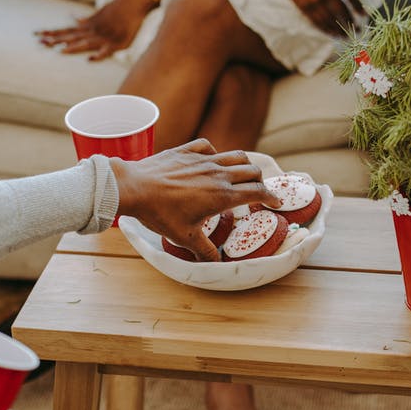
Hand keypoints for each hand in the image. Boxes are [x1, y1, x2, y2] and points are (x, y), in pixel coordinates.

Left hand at [36, 0, 154, 60]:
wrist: (136, 0)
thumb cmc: (119, 7)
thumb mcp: (99, 13)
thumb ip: (86, 20)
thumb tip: (74, 18)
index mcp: (88, 26)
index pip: (66, 31)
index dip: (52, 33)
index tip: (37, 35)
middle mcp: (93, 31)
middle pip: (70, 37)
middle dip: (55, 40)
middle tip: (39, 42)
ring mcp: (104, 37)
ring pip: (85, 43)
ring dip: (72, 47)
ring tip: (59, 51)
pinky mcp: (117, 43)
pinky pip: (107, 51)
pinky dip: (99, 55)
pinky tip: (90, 59)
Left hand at [111, 139, 281, 261]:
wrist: (135, 188)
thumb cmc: (160, 213)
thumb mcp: (185, 237)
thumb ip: (205, 251)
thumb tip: (218, 263)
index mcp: (223, 195)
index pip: (258, 192)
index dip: (270, 197)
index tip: (275, 203)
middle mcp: (218, 174)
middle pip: (253, 171)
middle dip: (261, 181)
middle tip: (258, 192)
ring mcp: (203, 159)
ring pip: (236, 155)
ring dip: (244, 165)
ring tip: (242, 175)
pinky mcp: (187, 150)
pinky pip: (209, 146)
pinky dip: (216, 153)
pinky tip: (211, 161)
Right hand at [251, 0, 362, 36]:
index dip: (359, 8)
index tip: (363, 16)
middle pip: (343, 11)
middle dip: (351, 22)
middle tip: (357, 30)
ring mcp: (315, 0)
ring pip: (331, 19)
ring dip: (340, 29)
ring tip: (346, 36)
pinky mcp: (304, 7)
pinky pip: (318, 22)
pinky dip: (326, 29)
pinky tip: (332, 34)